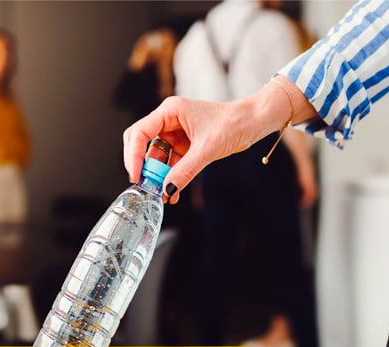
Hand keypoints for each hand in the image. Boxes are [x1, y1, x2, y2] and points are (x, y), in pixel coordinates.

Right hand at [123, 76, 317, 203]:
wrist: (254, 122)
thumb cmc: (234, 123)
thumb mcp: (207, 149)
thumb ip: (185, 170)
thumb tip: (167, 189)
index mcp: (170, 111)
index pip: (140, 132)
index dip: (133, 155)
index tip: (136, 175)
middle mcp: (169, 120)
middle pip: (142, 143)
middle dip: (142, 165)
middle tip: (144, 184)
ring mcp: (176, 133)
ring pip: (157, 156)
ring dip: (158, 175)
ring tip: (161, 194)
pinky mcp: (185, 145)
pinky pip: (171, 163)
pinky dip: (170, 177)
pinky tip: (173, 192)